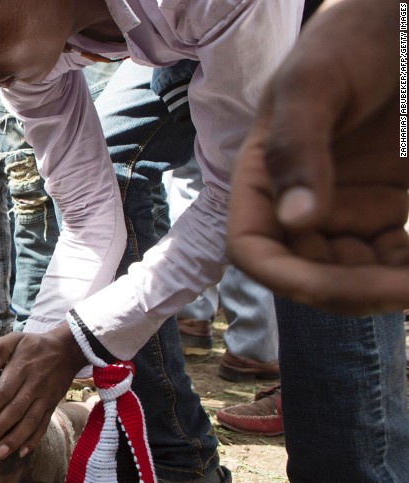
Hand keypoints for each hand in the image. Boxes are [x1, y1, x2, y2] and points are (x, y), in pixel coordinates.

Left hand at [0, 323, 86, 458]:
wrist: (68, 349)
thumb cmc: (36, 345)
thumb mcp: (17, 337)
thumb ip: (0, 347)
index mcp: (21, 370)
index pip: (4, 393)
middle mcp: (34, 386)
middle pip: (15, 411)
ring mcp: (45, 398)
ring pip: (29, 422)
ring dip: (14, 440)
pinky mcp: (52, 405)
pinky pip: (43, 425)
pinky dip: (34, 440)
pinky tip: (22, 453)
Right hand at [226, 0, 408, 313]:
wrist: (396, 20)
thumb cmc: (350, 38)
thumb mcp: (313, 84)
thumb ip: (296, 148)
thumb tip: (296, 219)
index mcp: (260, 179)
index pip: (256, 249)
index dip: (290, 279)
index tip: (345, 287)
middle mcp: (296, 202)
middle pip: (310, 272)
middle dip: (355, 290)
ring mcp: (343, 206)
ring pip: (354, 273)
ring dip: (386, 287)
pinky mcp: (385, 204)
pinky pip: (392, 255)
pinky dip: (406, 267)